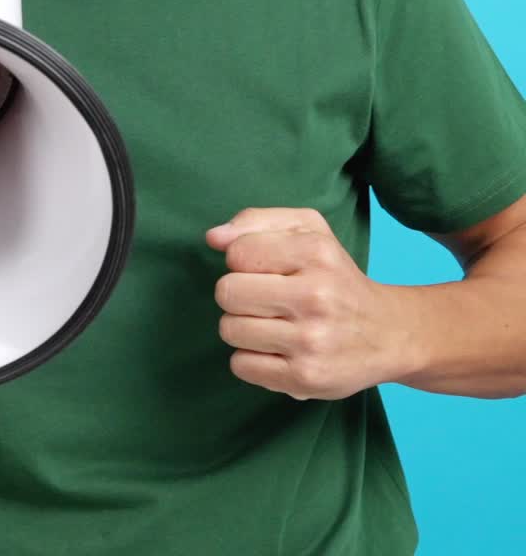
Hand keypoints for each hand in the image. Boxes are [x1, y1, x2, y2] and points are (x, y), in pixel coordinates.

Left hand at [205, 207, 407, 399]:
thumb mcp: (308, 229)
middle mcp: (316, 295)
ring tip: (271, 324)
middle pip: (227, 292)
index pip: (237, 253)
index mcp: (316, 251)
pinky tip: (276, 349)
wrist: (388, 333)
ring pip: (229, 329)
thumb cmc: (335, 275)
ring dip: (242, 327)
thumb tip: (213, 238)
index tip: (264, 269)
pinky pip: (240, 365)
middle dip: (237, 295)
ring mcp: (311, 340)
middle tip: (263, 299)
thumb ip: (256, 222)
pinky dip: (250, 358)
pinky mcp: (305, 378)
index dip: (242, 261)